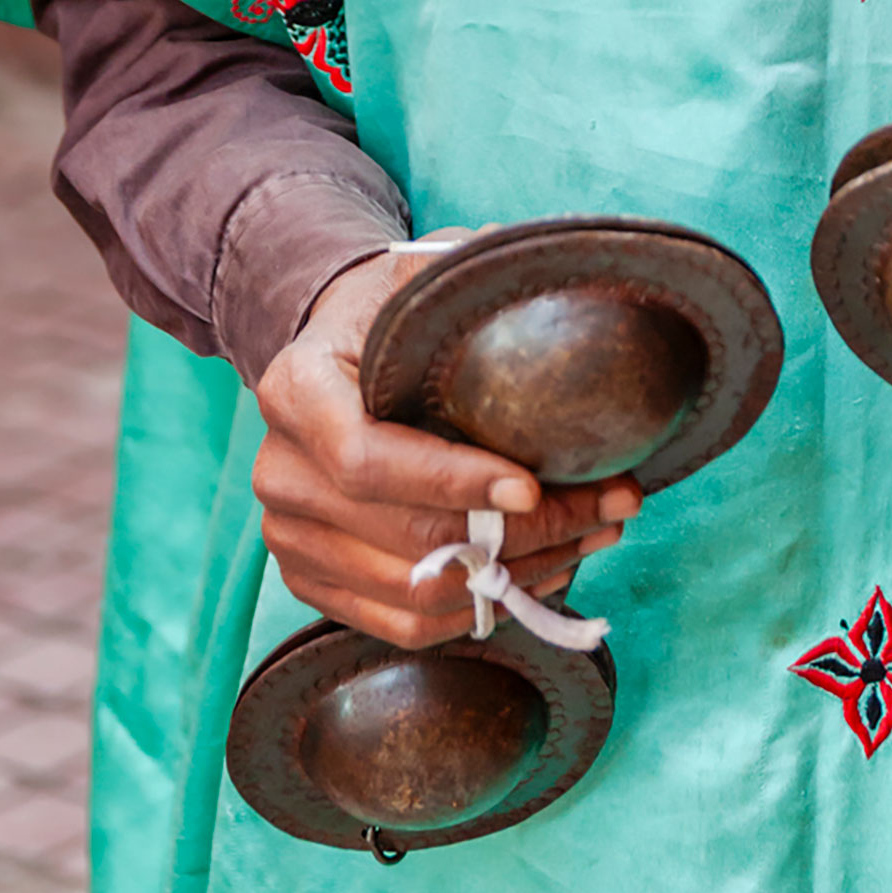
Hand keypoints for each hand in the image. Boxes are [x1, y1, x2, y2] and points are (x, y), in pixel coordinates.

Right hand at [251, 246, 642, 645]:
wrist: (333, 352)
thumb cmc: (386, 310)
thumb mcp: (419, 272)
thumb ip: (470, 270)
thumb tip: (551, 273)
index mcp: (295, 389)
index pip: (369, 459)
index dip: (453, 482)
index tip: (533, 486)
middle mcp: (280, 472)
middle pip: (408, 535)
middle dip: (524, 533)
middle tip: (611, 509)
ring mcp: (290, 537)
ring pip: (415, 591)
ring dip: (517, 574)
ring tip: (593, 535)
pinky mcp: (313, 580)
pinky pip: (404, 622)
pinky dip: (480, 606)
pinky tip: (540, 568)